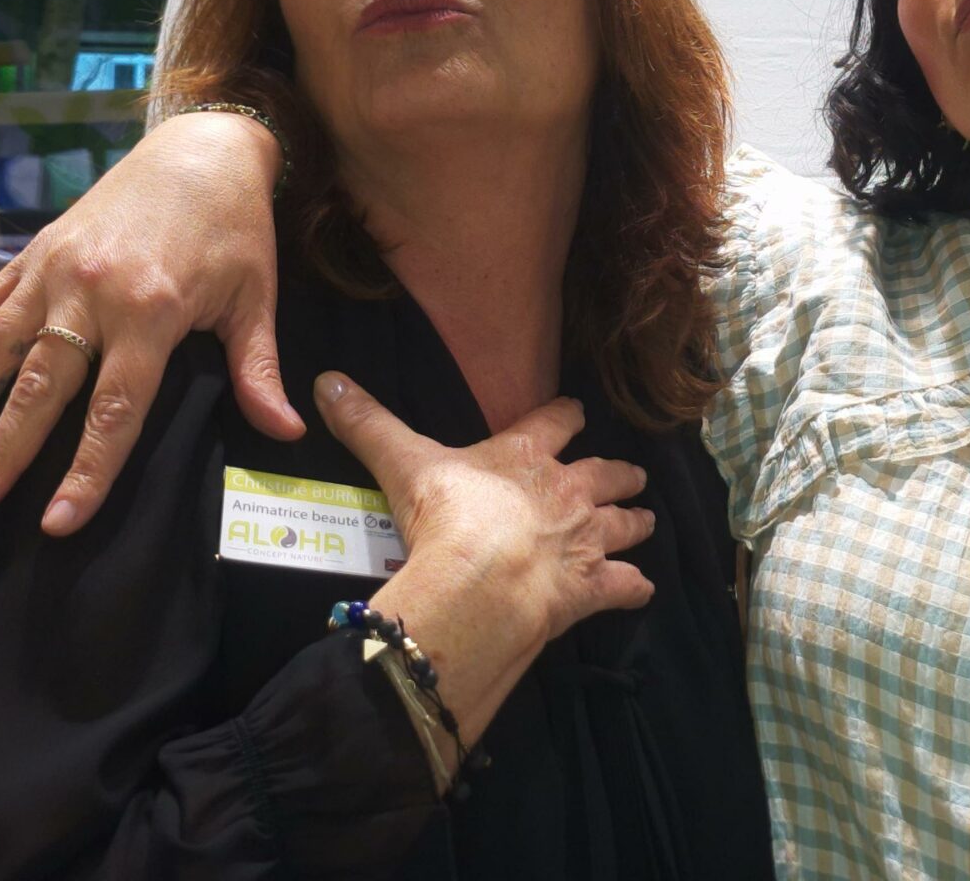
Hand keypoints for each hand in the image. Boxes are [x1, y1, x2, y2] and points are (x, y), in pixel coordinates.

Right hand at [0, 109, 297, 535]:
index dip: (84, 472)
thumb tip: (285, 433)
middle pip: (36, 391)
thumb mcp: (255, 297)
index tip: (55, 524)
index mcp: (150, 310)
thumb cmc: (233, 228)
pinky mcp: (33, 252)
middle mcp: (89, 291)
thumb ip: (258, 370)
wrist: (197, 148)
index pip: (113, 411)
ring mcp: (52, 269)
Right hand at [315, 374, 656, 646]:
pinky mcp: (593, 587)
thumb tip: (324, 381)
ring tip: (645, 522)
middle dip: (619, 474)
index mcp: (527, 455)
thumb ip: (367, 423)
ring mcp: (587, 539)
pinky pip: (626, 586)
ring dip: (635, 523)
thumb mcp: (402, 461)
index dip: (567, 416)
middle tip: (632, 475)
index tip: (577, 413)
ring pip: (626, 525)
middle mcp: (568, 491)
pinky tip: (641, 589)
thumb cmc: (446, 516)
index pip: (557, 422)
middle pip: (607, 474)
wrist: (481, 580)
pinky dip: (634, 588)